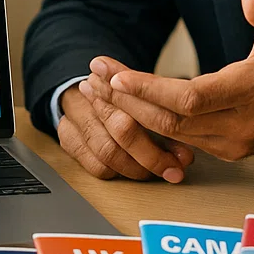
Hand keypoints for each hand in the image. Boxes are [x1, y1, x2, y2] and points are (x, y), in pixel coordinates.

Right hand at [56, 78, 193, 181]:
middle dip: (153, 155)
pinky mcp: (67, 138)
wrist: (78, 89)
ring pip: (107, 152)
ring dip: (139, 168)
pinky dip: (119, 173)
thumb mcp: (139, 94)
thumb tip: (187, 148)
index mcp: (106, 80)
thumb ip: (160, 112)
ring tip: (159, 173)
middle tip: (175, 168)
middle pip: (122, 128)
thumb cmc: (117, 93)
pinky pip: (95, 166)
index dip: (164, 129)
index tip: (185, 152)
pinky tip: (135, 173)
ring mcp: (73, 118)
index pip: (135, 104)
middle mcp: (86, 98)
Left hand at [80, 0, 253, 160]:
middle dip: (128, 99)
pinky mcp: (229, 150)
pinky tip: (126, 104)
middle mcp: (242, 123)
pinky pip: (181, 140)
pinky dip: (151, 123)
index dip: (152, 89)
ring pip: (172, 133)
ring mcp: (235, 143)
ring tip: (99, 88)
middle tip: (93, 77)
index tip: (118, 74)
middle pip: (172, 119)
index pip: (193, 97)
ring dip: (133, 111)